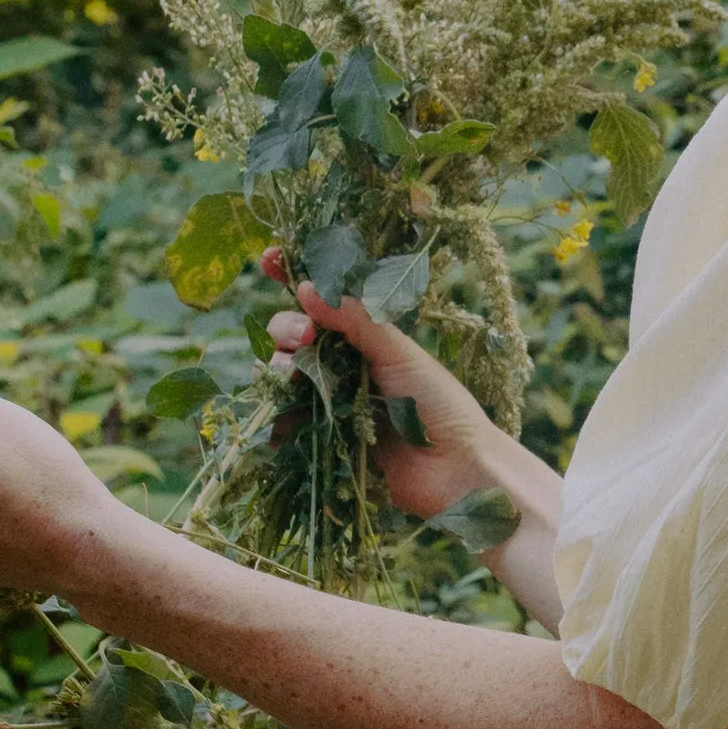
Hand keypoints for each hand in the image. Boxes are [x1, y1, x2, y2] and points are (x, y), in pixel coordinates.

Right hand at [266, 285, 565, 624]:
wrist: (456, 470)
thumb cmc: (439, 404)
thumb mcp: (399, 353)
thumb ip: (356, 319)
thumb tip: (304, 287)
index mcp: (364, 335)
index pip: (319, 297)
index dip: (291, 274)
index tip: (271, 258)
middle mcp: (341, 363)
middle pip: (290, 333)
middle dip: (285, 327)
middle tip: (304, 337)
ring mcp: (329, 400)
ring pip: (281, 374)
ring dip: (277, 367)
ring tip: (293, 376)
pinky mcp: (321, 439)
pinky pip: (283, 422)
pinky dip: (275, 416)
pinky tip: (281, 415)